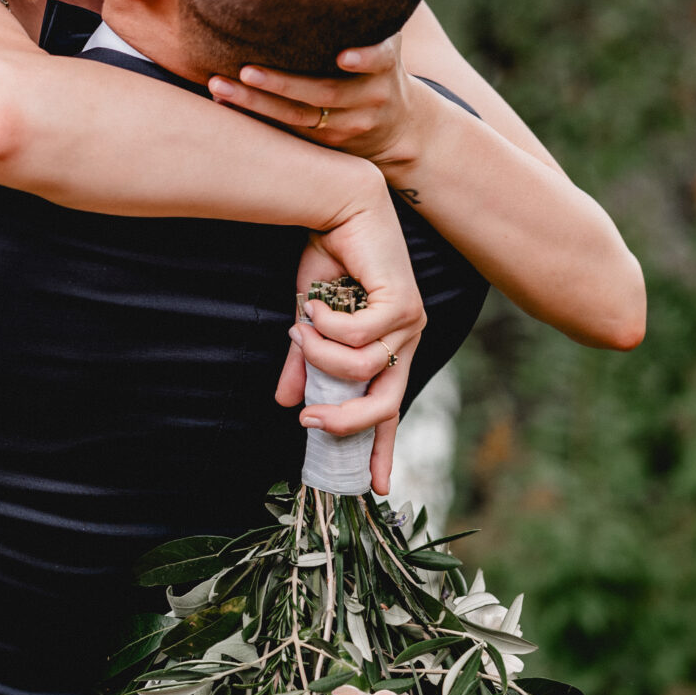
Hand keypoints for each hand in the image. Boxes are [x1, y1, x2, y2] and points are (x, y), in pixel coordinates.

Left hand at [208, 32, 420, 168]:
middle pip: (326, 92)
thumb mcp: (384, 39)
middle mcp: (371, 95)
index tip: (343, 58)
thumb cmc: (375, 65)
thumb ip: (363, 13)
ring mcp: (350, 123)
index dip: (365, 58)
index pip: (380, 59)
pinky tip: (223, 102)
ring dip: (256, 103)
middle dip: (283, 83)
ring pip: (299, 117)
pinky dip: (256, 116)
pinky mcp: (329, 142)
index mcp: (384, 63)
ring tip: (219, 86)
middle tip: (246, 70)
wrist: (398, 125)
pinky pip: (288, 130)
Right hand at [273, 204, 425, 498]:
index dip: (382, 449)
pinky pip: (358, 337)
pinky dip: (328, 326)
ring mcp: (410, 322)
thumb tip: (285, 403)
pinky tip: (316, 303)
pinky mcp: (404, 301)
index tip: (375, 488)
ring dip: (320, 354)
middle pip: (387, 405)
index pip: (389, 409)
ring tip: (302, 325)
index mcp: (388, 349)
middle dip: (346, 421)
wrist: (338, 206)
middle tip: (308, 420)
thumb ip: (303, 362)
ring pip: (361, 369)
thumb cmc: (328, 258)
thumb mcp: (309, 320)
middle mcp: (406, 341)